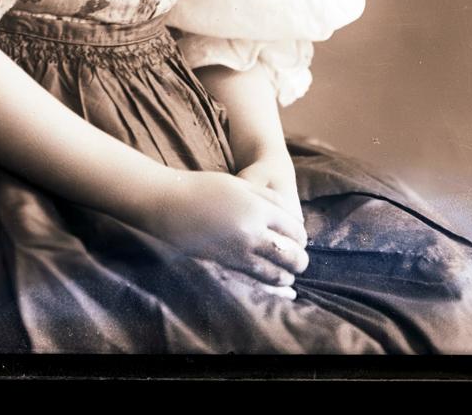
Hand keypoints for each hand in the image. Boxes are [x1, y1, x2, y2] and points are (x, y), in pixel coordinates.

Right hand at [142, 169, 308, 295]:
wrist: (169, 204)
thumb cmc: (205, 188)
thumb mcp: (241, 184)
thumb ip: (269, 200)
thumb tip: (292, 216)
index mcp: (257, 209)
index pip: (294, 229)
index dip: (301, 236)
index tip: (299, 237)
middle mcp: (251, 234)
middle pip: (291, 255)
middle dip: (299, 259)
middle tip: (299, 258)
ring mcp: (238, 253)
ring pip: (276, 274)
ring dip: (287, 275)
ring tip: (288, 273)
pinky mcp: (226, 266)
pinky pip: (256, 282)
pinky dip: (271, 286)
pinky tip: (277, 286)